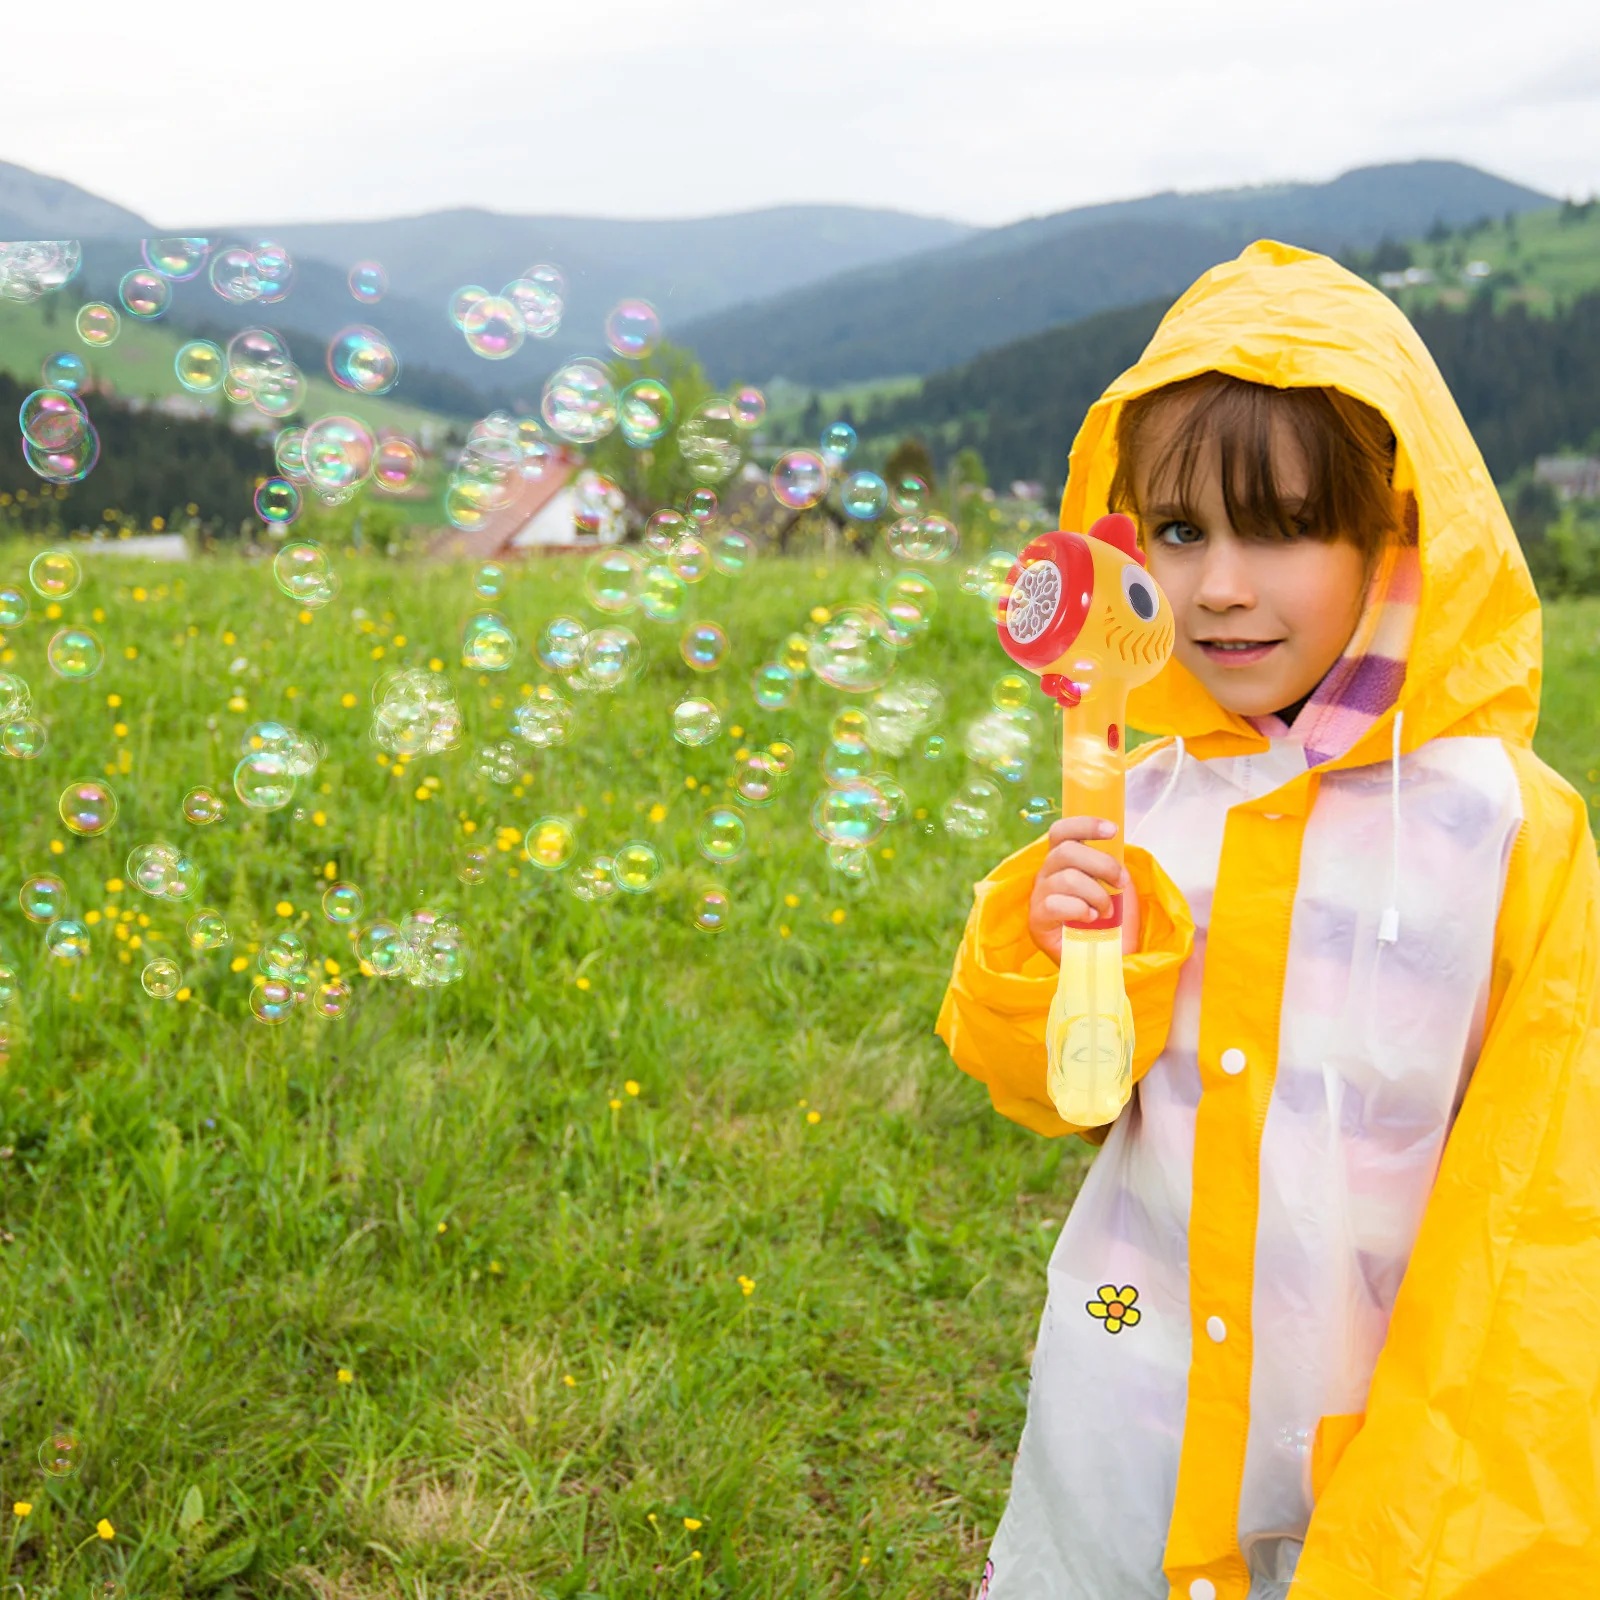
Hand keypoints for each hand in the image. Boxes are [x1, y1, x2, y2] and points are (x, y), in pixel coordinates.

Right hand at [1028, 816, 1140, 961]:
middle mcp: (1047, 875)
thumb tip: (1115, 847)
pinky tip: (1091, 920)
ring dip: (1096, 894)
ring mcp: (1039, 898)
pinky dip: (1080, 909)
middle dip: (1102, 864)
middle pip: (1067, 851)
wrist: (1113, 961)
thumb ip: (1112, 864)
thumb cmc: (1115, 924)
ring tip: (1107, 912)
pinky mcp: (1036, 921)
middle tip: (1120, 882)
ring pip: (1066, 878)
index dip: (1085, 825)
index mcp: (1063, 862)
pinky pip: (1054, 903)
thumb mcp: (1118, 887)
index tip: (1113, 830)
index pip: (1062, 831)